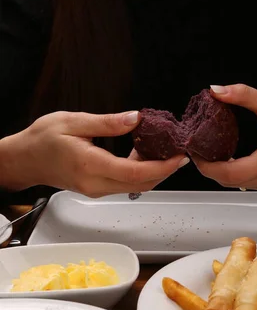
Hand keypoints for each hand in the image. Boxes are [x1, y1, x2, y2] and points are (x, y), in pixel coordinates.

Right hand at [0, 111, 188, 196]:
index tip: (179, 156)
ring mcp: (97, 190)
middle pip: (141, 185)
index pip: (135, 173)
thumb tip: (136, 119)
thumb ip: (108, 122)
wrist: (24, 159)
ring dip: (154, 171)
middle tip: (179, 151)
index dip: (162, 166)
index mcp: (90, 165)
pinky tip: (144, 154)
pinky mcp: (98, 189)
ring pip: (136, 187)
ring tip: (164, 149)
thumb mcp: (73, 121)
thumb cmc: (42, 140)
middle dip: (165, 170)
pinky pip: (126, 184)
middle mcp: (95, 184)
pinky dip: (141, 172)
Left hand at [193, 84, 256, 193]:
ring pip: (237, 185)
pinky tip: (225, 158)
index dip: (207, 166)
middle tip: (196, 148)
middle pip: (230, 182)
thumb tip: (215, 90)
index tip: (194, 150)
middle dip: (209, 168)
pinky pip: (247, 184)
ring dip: (219, 172)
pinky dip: (233, 173)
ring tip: (206, 151)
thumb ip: (244, 96)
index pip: (230, 174)